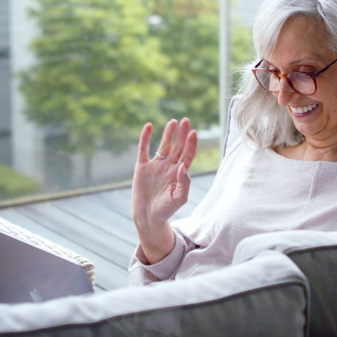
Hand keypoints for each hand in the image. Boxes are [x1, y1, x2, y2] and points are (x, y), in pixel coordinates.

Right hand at [132, 118, 197, 263]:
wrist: (148, 216)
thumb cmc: (166, 210)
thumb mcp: (179, 199)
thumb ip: (184, 183)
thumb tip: (184, 166)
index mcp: (179, 173)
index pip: (188, 155)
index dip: (191, 144)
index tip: (194, 133)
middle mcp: (169, 167)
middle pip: (178, 146)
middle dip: (182, 134)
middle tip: (186, 120)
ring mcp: (156, 165)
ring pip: (163, 145)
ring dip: (168, 133)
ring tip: (173, 122)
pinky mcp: (142, 166)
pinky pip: (144, 149)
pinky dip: (145, 138)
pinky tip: (148, 126)